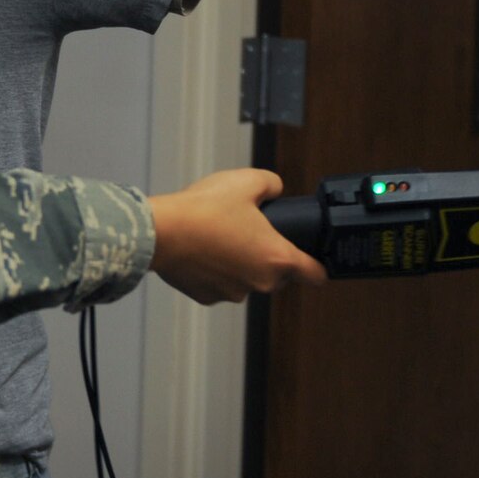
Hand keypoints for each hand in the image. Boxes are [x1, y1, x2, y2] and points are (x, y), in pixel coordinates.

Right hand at [146, 168, 326, 304]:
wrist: (161, 232)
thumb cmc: (203, 209)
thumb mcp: (246, 181)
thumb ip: (271, 184)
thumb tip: (275, 189)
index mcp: (277, 257)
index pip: (315, 275)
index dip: (318, 267)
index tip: (314, 262)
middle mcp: (260, 282)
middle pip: (279, 276)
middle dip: (269, 257)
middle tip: (251, 233)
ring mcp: (232, 292)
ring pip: (247, 280)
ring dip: (241, 264)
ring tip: (220, 237)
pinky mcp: (207, 296)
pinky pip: (220, 284)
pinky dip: (216, 272)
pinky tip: (203, 250)